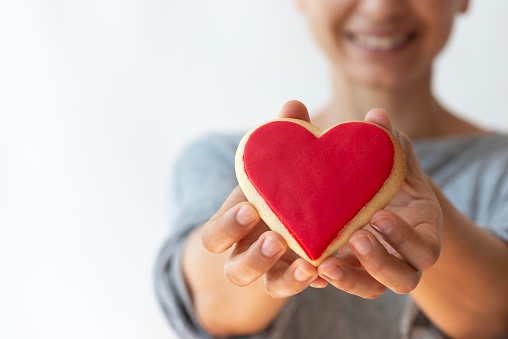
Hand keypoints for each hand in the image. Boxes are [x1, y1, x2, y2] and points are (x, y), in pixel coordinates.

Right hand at [201, 101, 327, 298]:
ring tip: (309, 265)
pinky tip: (328, 270)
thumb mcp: (275, 168)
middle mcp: (246, 254)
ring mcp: (271, 272)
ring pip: (267, 288)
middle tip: (274, 239)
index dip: (227, 227)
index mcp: (233, 227)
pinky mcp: (297, 278)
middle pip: (235, 271)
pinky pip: (301, 288)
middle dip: (252, 258)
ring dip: (285, 278)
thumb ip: (282, 138)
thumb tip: (293, 104)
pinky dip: (313, 280)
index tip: (249, 207)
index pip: (213, 237)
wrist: (288, 218)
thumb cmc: (275, 187)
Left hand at [317, 109, 441, 297]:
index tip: (379, 215)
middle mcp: (404, 258)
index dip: (404, 238)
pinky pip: (344, 284)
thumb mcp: (394, 163)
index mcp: (423, 232)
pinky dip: (328, 279)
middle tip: (355, 235)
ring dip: (350, 279)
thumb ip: (388, 143)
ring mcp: (377, 270)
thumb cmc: (391, 180)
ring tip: (323, 263)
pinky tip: (308, 267)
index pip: (425, 249)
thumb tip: (376, 116)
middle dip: (380, 261)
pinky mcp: (352, 273)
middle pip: (403, 280)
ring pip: (372, 290)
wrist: (378, 200)